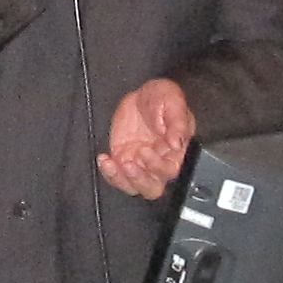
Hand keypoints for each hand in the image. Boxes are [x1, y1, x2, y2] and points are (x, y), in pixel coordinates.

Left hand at [97, 77, 196, 198]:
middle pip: (153, 188)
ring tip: (112, 163)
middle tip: (129, 164)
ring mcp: (140, 163)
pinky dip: (108, 172)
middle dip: (140, 181)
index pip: (170, 171)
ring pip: (133, 186)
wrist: (140, 94)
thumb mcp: (172, 100)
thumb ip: (177, 121)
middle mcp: (159, 162)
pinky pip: (116, 176)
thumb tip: (177, 143)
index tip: (146, 150)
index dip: (157, 166)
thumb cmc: (162, 97)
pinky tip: (104, 159)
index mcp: (176, 151)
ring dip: (122, 180)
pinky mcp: (123, 160)